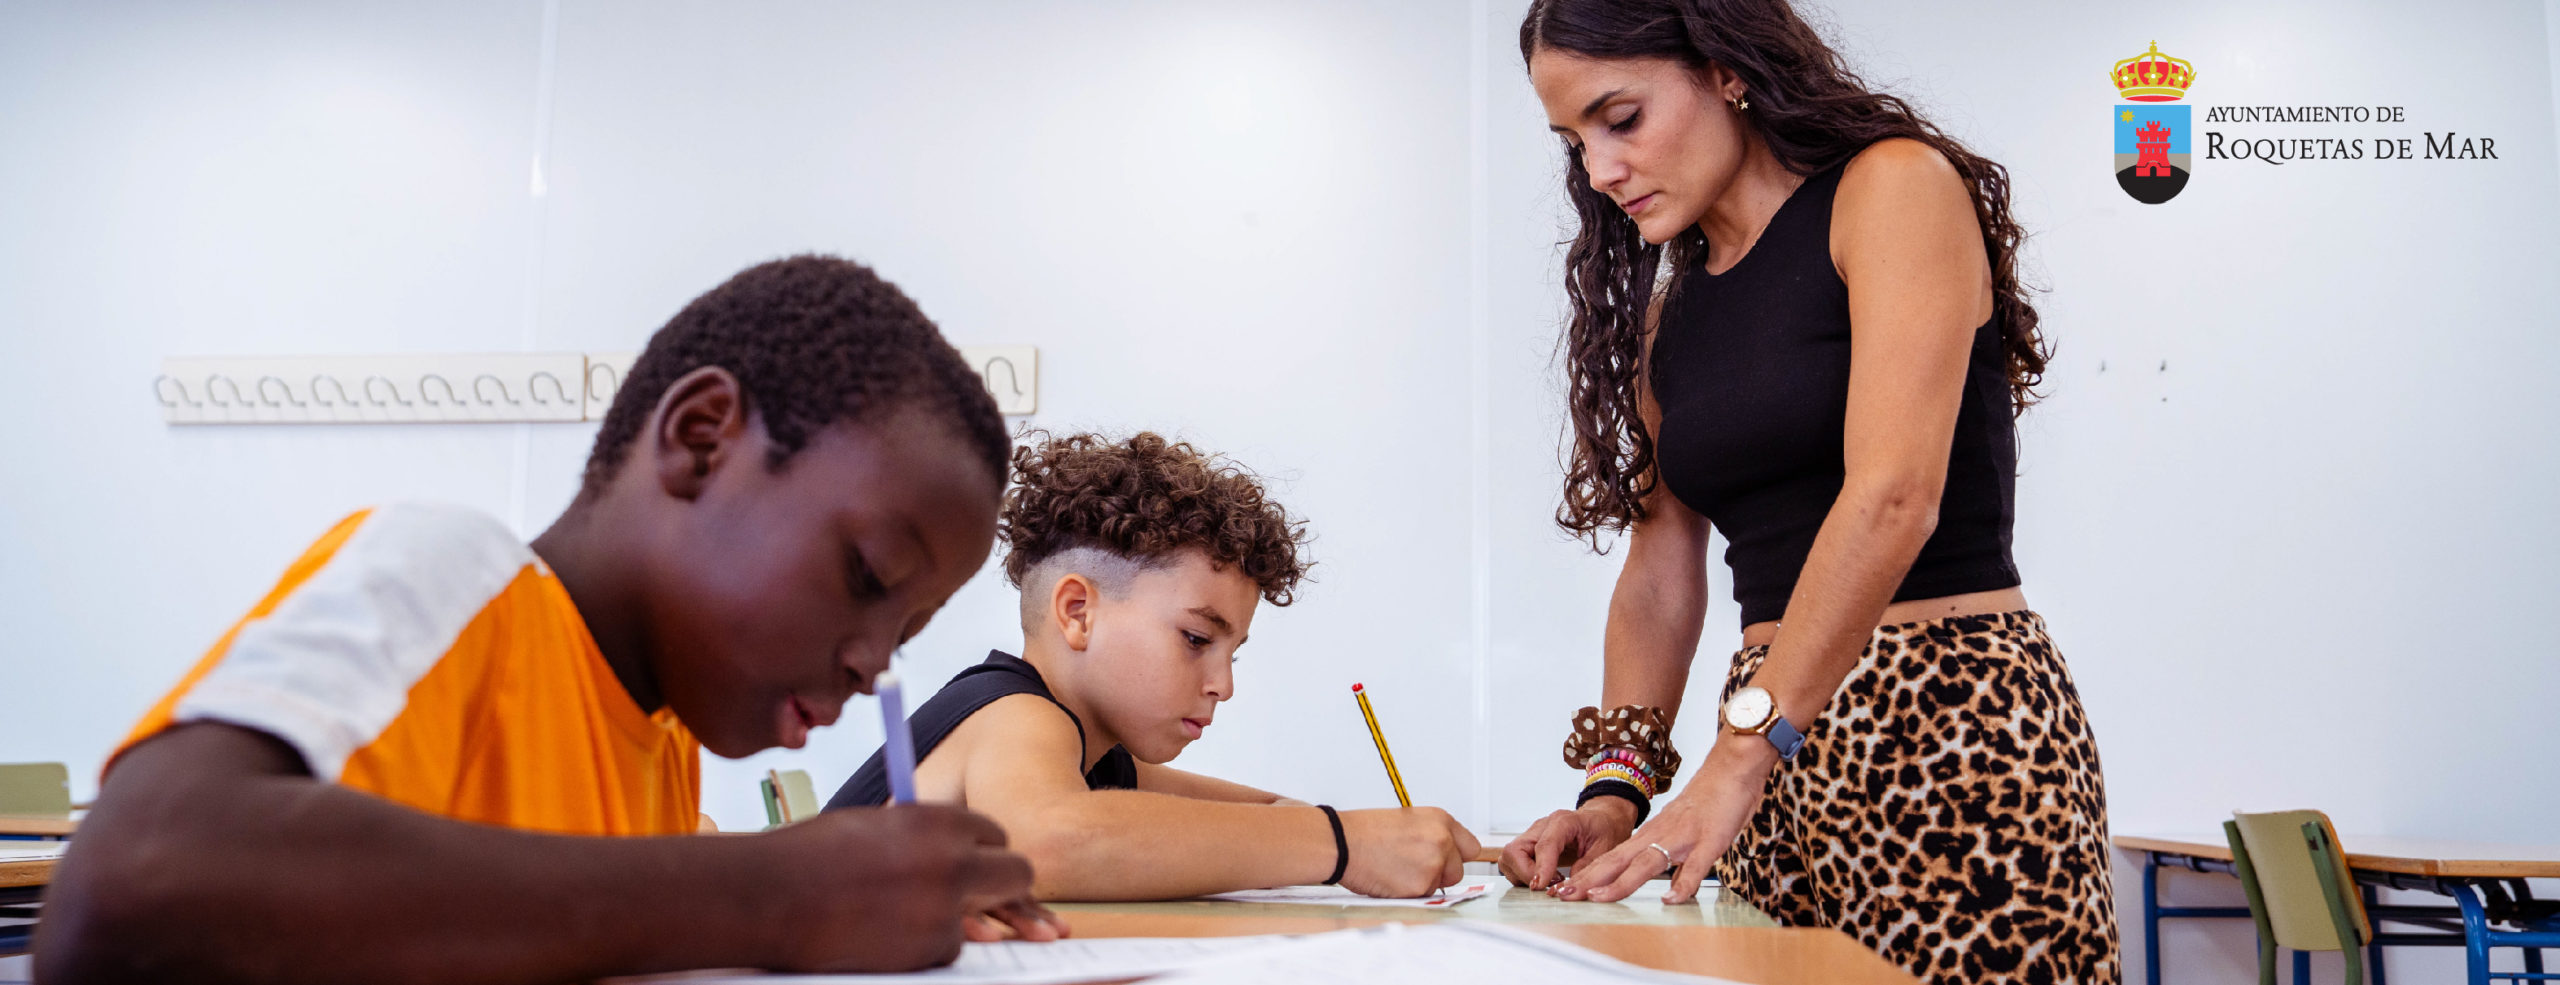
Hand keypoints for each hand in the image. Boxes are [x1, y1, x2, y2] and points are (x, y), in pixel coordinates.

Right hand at [758, 804, 1068, 970]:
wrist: (769, 896)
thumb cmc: (812, 856)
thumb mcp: (879, 825)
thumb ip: (926, 835)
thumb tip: (960, 848)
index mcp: (940, 821)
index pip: (994, 834)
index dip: (984, 849)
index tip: (977, 860)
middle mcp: (953, 863)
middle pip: (1016, 873)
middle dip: (1005, 886)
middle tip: (992, 896)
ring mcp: (944, 910)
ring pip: (981, 917)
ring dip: (957, 917)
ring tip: (905, 910)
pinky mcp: (929, 950)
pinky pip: (948, 949)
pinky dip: (925, 945)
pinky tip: (885, 933)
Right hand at [1336, 807, 1480, 897]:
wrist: (1342, 843)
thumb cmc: (1364, 832)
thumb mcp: (1407, 821)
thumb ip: (1431, 836)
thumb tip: (1443, 855)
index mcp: (1440, 819)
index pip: (1470, 847)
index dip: (1456, 857)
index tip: (1449, 862)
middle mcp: (1442, 839)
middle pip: (1458, 870)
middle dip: (1439, 874)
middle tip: (1412, 867)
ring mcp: (1433, 863)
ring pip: (1439, 885)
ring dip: (1422, 884)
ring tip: (1396, 869)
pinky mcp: (1422, 885)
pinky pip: (1423, 896)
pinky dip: (1409, 893)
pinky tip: (1390, 878)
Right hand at [1498, 797, 1634, 889]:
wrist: (1601, 820)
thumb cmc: (1603, 830)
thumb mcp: (1605, 849)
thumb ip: (1587, 868)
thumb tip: (1567, 889)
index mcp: (1563, 821)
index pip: (1544, 844)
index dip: (1541, 868)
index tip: (1541, 886)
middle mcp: (1542, 826)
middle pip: (1515, 850)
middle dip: (1526, 874)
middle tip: (1547, 887)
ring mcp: (1532, 835)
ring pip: (1509, 857)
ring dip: (1522, 876)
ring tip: (1548, 882)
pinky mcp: (1527, 845)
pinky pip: (1513, 862)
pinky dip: (1523, 875)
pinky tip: (1544, 878)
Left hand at [1556, 741, 1773, 904]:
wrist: (1730, 769)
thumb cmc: (1705, 802)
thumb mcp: (1677, 832)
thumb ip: (1667, 858)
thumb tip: (1663, 887)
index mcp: (1649, 835)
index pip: (1609, 858)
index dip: (1585, 875)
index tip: (1563, 890)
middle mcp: (1658, 836)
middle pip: (1617, 861)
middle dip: (1589, 880)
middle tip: (1562, 895)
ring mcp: (1682, 838)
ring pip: (1646, 864)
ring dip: (1621, 882)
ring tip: (1598, 898)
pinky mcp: (1708, 841)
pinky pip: (1694, 866)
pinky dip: (1683, 884)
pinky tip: (1671, 899)